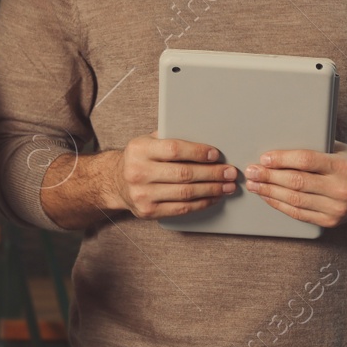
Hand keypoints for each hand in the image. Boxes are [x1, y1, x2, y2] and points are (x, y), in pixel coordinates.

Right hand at [111, 132, 237, 218]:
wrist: (116, 182)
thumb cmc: (140, 158)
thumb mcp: (148, 141)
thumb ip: (170, 137)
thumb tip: (205, 135)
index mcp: (139, 149)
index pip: (174, 149)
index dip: (198, 152)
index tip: (216, 154)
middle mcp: (138, 172)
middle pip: (183, 174)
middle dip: (212, 174)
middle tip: (230, 172)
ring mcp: (142, 194)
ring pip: (185, 193)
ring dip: (212, 190)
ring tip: (228, 186)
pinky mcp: (148, 211)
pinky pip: (181, 208)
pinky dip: (201, 203)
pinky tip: (214, 197)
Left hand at [244, 140, 346, 227]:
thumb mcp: (340, 149)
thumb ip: (316, 147)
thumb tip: (281, 146)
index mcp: (343, 166)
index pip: (306, 161)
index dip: (282, 159)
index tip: (264, 158)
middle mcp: (341, 188)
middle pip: (297, 182)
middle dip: (269, 177)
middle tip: (252, 171)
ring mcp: (337, 208)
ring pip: (295, 200)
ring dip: (270, 192)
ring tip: (255, 184)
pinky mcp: (330, 221)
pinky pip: (299, 214)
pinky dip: (280, 205)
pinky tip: (268, 197)